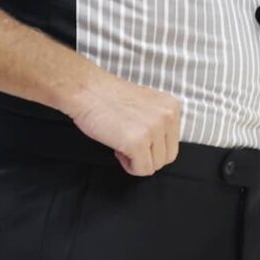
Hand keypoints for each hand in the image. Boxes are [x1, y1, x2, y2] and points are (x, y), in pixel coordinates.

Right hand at [66, 71, 181, 175]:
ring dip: (136, 161)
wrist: (86, 90)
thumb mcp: (146, 106)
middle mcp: (168, 117)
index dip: (152, 147)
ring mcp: (154, 130)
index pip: (172, 143)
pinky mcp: (138, 142)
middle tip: (127, 143)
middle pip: (167, 157)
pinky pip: (141, 169)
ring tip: (121, 144)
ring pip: (155, 166)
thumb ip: (157, 123)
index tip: (135, 137)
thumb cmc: (108, 98)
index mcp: (172, 107)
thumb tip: (159, 148)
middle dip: (147, 157)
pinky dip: (128, 166)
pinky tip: (117, 149)